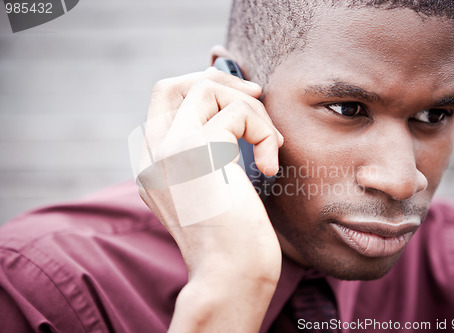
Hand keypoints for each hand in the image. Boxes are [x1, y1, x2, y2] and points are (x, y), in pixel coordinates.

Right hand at [136, 67, 283, 331]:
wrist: (229, 276)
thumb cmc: (231, 242)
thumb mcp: (212, 192)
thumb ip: (209, 155)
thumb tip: (234, 114)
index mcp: (153, 165)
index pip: (163, 103)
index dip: (202, 89)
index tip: (242, 99)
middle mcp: (153, 154)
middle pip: (173, 85)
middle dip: (220, 82)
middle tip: (256, 96)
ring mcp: (170, 150)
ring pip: (205, 89)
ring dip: (250, 110)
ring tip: (270, 145)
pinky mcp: (196, 150)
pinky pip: (237, 113)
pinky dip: (263, 132)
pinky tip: (268, 167)